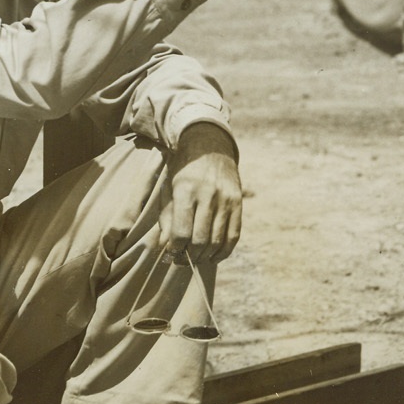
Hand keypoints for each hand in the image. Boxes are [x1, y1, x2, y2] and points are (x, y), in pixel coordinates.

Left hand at [158, 123, 242, 263]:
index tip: (171, 252)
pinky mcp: (238, 203)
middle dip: (189, 256)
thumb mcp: (169, 187)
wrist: (210, 145)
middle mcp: (208, 195)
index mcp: (186, 190)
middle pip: (200, 241)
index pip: (181, 233)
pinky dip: (223, 252)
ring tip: (195, 257)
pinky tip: (213, 256)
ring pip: (217, 241)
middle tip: (182, 259)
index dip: (175, 249)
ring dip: (205, 256)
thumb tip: (165, 247)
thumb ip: (166, 217)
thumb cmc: (183, 168)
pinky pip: (233, 236)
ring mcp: (226, 200)